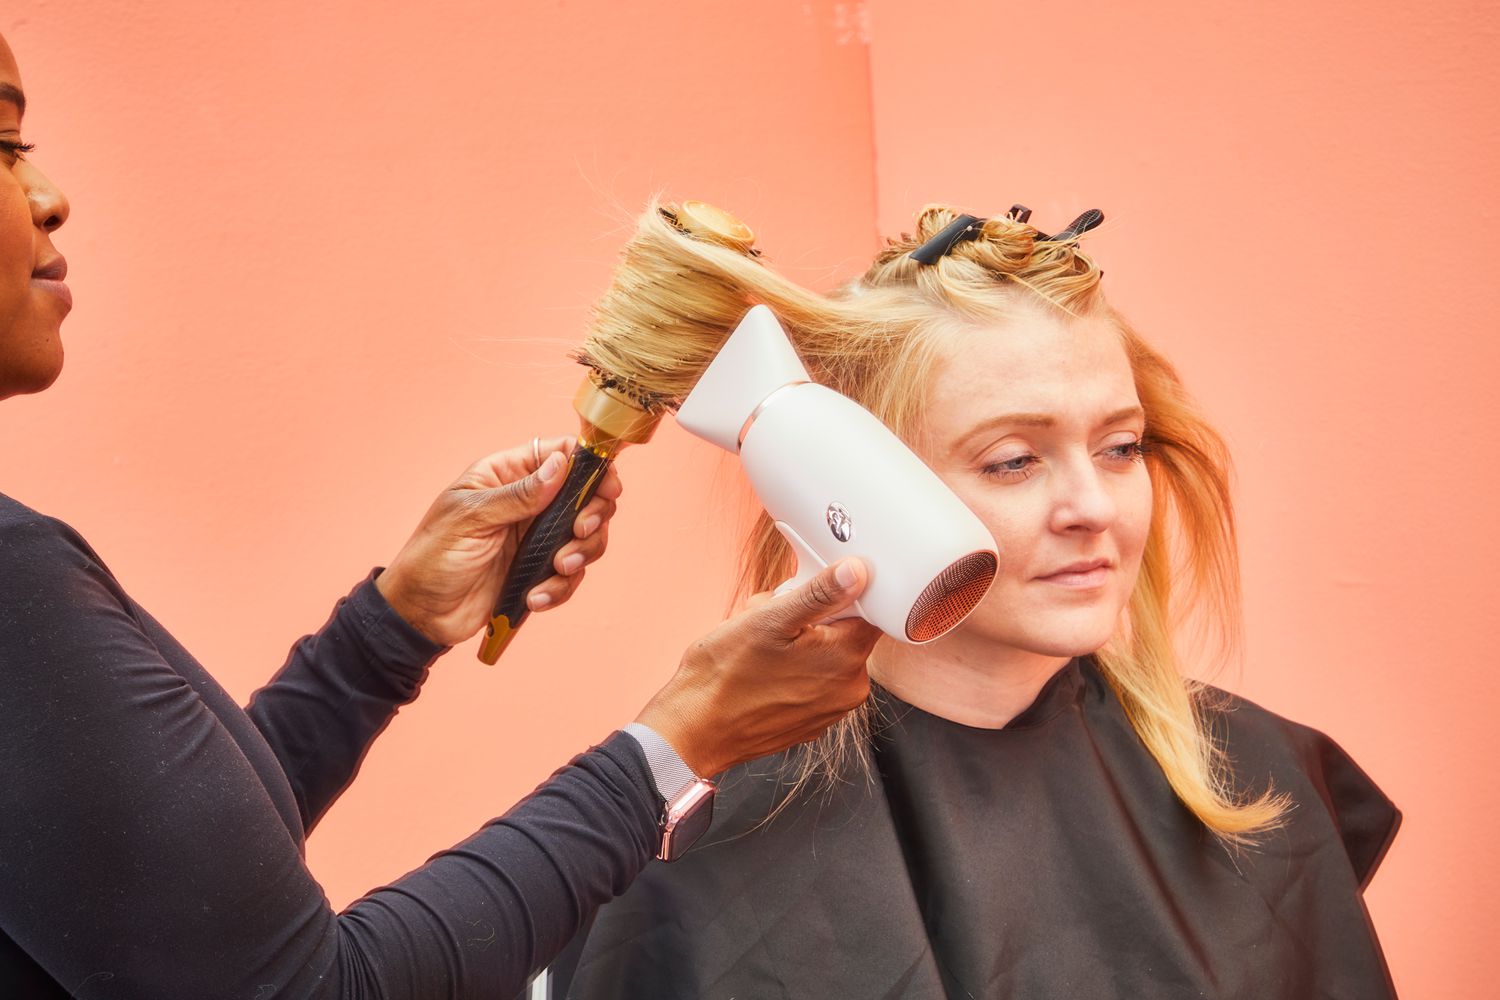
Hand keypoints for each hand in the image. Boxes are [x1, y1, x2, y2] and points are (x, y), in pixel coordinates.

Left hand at [376, 438, 622, 645]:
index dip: (589, 466)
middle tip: (579, 532)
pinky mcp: (538, 572)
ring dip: (580, 554)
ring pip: (585, 537)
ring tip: (557, 569)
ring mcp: (535, 538)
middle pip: (584, 496)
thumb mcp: (471, 519)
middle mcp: (527, 504)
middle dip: (592, 515)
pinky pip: (569, 575)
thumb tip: (560, 465)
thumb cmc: (432, 558)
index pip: (559, 455)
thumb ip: (519, 494)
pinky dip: (560, 587)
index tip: (605, 487)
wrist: (420, 615)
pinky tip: (534, 596)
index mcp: (506, 476)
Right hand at [634, 559, 880, 777]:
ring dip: (801, 643)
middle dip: (813, 618)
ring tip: (764, 647)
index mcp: (847, 658)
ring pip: (827, 655)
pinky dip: (795, 670)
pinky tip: (765, 670)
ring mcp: (832, 709)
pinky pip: (814, 681)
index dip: (840, 593)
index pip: (870, 608)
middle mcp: (850, 688)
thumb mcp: (769, 619)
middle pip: (845, 631)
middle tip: (774, 619)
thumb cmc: (724, 677)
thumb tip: (857, 571)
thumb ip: (820, 593)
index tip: (812, 591)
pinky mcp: (814, 721)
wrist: (694, 730)